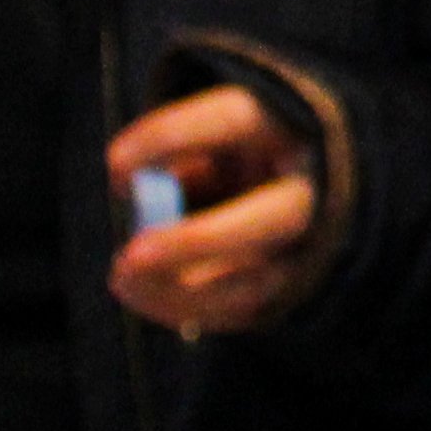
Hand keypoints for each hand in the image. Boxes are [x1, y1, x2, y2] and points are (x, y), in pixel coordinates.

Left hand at [107, 85, 329, 338]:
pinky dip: (187, 307)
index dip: (172, 138)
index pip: (237, 119)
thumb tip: (138, 194)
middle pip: (271, 219)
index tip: (114, 164)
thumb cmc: (238, 145)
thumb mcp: (214, 132)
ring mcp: (310, 246)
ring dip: (180, 290)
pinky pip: (240, 311)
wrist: (302, 173)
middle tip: (129, 257)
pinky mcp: (292, 287)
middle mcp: (316, 188)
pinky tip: (148, 294)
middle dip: (197, 241)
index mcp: (294, 125)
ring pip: (255, 282)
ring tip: (123, 276)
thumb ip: (181, 154)